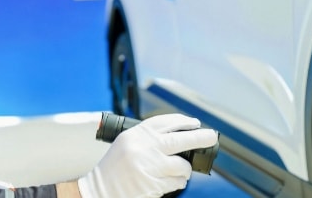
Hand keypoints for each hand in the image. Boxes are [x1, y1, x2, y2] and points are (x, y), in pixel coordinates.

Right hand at [78, 114, 217, 197]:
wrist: (99, 191)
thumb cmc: (113, 169)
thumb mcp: (127, 144)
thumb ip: (149, 138)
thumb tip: (180, 137)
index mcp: (136, 134)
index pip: (166, 122)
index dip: (184, 121)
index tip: (195, 123)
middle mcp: (144, 146)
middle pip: (182, 139)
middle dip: (201, 137)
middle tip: (212, 137)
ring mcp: (151, 165)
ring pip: (183, 165)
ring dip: (183, 171)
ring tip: (173, 172)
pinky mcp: (155, 183)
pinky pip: (177, 182)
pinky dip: (176, 183)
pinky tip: (165, 182)